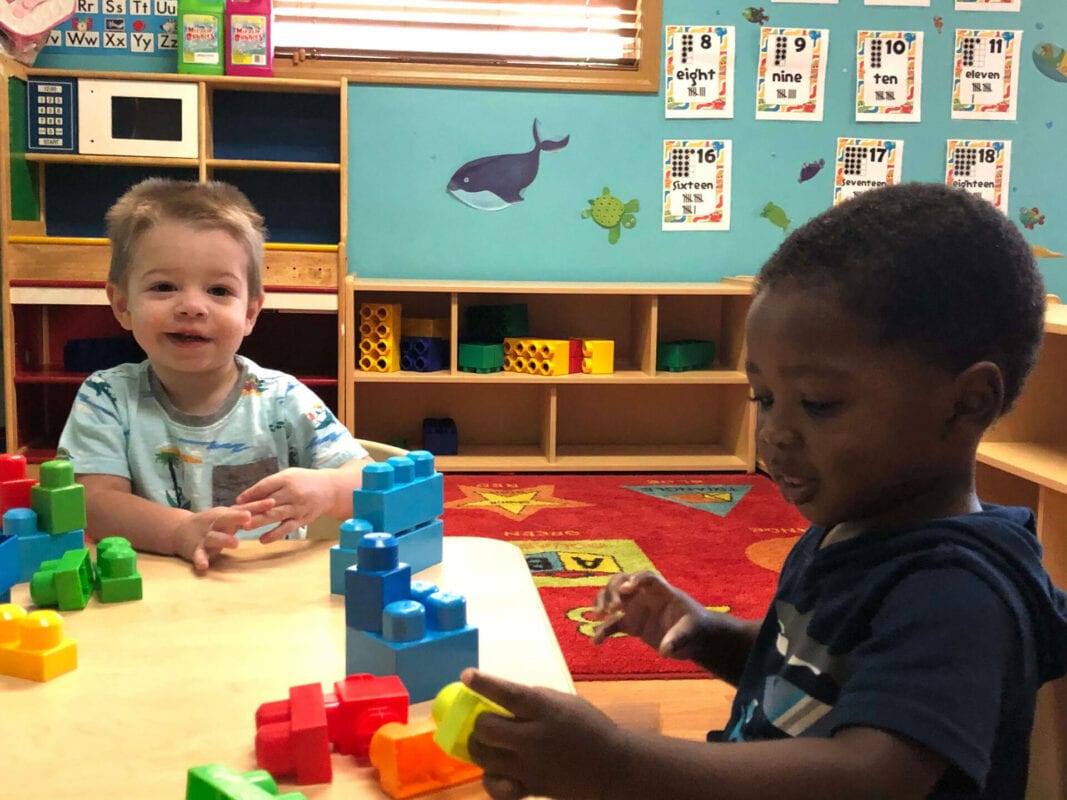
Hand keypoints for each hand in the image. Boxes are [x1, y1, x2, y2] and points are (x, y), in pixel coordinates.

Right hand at [172, 499, 273, 570]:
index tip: (272, 502)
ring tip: (235, 543)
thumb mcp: (229, 516)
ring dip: (224, 540)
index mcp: (226, 514)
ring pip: (214, 537)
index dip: (257, 505)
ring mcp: (205, 536)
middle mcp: (215, 523)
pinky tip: (204, 566)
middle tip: (249, 517)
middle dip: (237, 517)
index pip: (243, 508)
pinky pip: (198, 555)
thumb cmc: (213, 523)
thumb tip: (274, 505)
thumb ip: (248, 513)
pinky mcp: (195, 550)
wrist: (179, 530)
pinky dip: (200, 560)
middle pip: (226, 518)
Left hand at [235, 468, 333, 542]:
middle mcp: (293, 493)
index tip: (238, 501)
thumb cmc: (304, 481)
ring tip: (246, 527)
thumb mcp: (288, 476)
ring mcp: (298, 507)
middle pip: (269, 502)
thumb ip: (270, 485)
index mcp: (287, 479)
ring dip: (260, 522)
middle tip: (238, 516)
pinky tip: (263, 540)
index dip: (251, 494)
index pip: (265, 486)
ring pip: (276, 515)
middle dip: (253, 509)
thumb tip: (247, 496)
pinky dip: (275, 534)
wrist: (329, 489)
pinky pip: (287, 528)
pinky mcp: (302, 519)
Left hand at [463, 669, 626, 799]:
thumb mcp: (565, 703)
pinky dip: (490, 777)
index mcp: (546, 709)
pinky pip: (494, 786)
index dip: (484, 684)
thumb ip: (533, 700)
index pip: (508, 694)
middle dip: (479, 722)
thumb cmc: (589, 727)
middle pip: (486, 728)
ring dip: (479, 747)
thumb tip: (499, 698)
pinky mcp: (529, 788)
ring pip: (483, 757)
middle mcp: (534, 738)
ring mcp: (529, 766)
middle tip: (484, 721)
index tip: (466, 676)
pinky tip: (496, 768)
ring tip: (488, 743)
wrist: (612, 768)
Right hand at [591, 571, 712, 659]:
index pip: (647, 577)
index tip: (627, 589)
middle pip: (622, 581)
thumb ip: (678, 639)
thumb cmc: (695, 628)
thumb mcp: (691, 632)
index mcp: (661, 590)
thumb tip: (665, 651)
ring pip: (611, 596)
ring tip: (598, 616)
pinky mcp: (630, 624)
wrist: (693, 640)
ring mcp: (635, 608)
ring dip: (602, 602)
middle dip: (613, 590)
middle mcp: (644, 595)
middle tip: (612, 608)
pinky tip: (596, 641)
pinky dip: (602, 630)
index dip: (636, 579)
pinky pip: (612, 624)